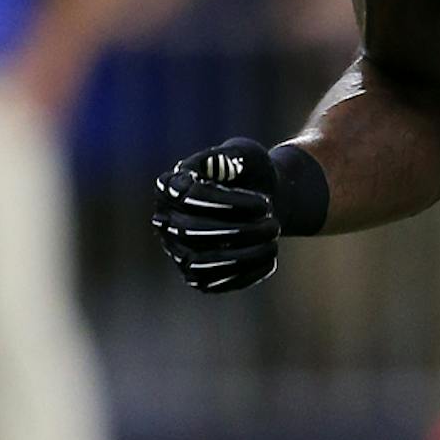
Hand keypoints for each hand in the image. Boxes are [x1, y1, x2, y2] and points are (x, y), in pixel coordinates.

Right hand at [151, 137, 326, 293]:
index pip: (189, 197)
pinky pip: (211, 283)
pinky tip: (270, 259)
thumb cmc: (250, 174)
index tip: (263, 204)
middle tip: (273, 225)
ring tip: (273, 241)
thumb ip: (233, 157)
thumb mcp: (247, 155)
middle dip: (238, 231)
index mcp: (171, 185)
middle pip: (190, 232)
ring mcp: (177, 250)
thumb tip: (218, 165)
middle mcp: (166, 220)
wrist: (261, 202)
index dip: (227, 203)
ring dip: (241, 256)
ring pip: (200, 263)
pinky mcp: (194, 274)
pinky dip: (242, 275)